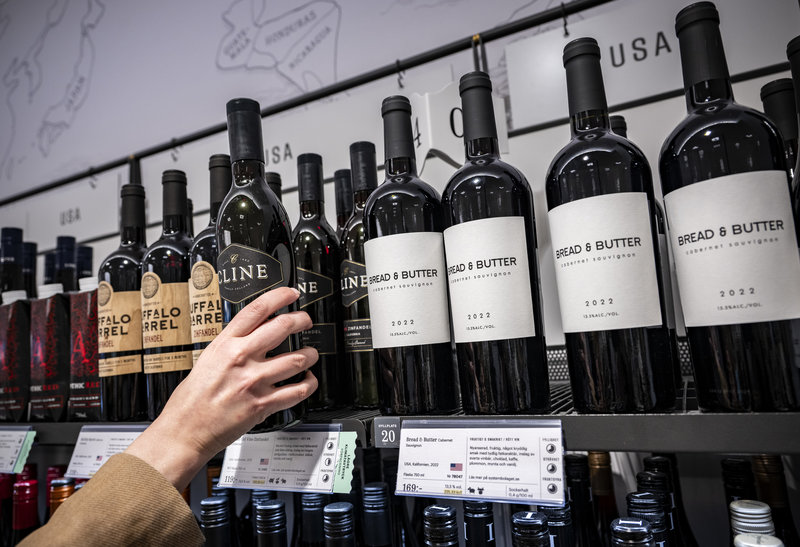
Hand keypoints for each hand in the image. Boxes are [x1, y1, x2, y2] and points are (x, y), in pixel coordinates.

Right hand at [126, 287, 317, 490]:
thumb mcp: (207, 361)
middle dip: (301, 320)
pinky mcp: (263, 405)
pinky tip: (307, 380)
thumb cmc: (190, 400)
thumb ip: (231, 347)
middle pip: (282, 327)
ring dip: (309, 355)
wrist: (184, 431)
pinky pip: (298, 390)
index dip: (279, 296)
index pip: (257, 309)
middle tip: (305, 321)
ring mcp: (254, 382)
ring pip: (297, 359)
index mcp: (225, 344)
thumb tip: (252, 335)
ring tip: (310, 354)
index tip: (291, 293)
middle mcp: (241, 359)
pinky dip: (309, 383)